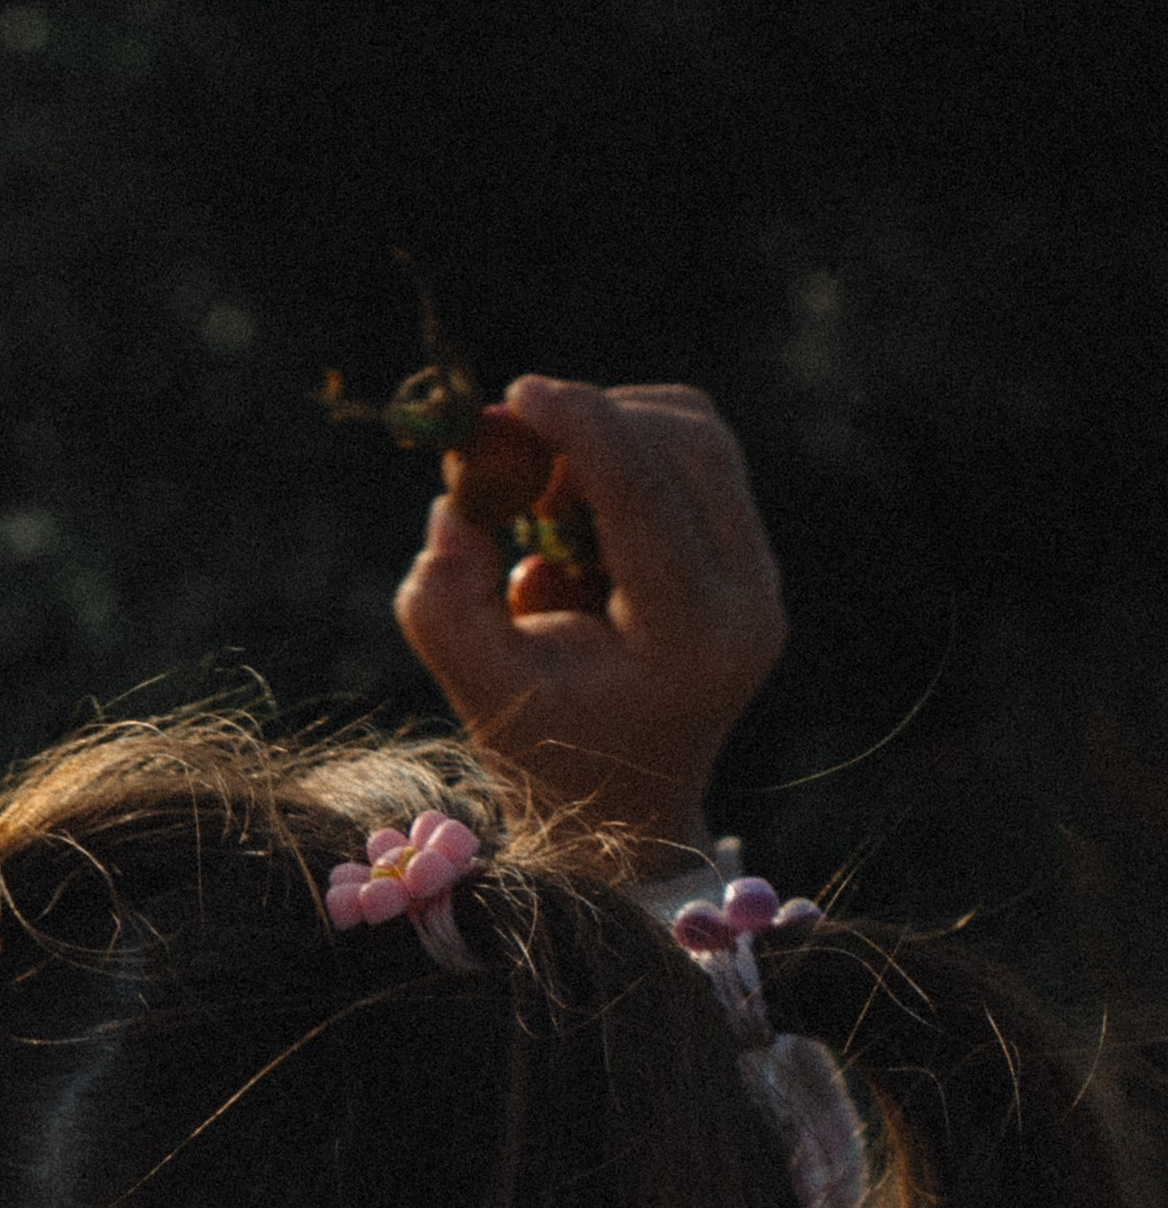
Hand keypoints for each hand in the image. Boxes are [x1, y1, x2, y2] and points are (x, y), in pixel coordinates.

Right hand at [394, 376, 785, 872]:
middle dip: (595, 424)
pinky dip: (631, 456)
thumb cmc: (547, 756)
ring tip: (545, 502)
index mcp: (689, 643)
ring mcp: (762, 578)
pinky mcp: (753, 558)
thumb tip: (458, 502)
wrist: (627, 812)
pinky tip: (580, 517)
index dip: (582, 429)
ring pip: (700, 439)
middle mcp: (748, 604)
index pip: (646, 498)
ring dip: (614, 434)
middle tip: (516, 452)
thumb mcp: (478, 690)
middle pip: (687, 447)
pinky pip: (699, 459)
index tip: (517, 395)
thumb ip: (444, 604)